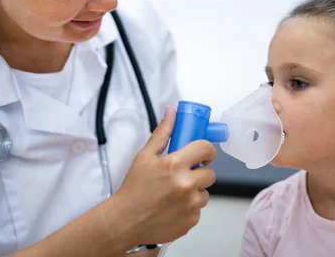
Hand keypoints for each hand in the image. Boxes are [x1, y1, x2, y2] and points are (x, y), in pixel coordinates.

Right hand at [104, 106, 216, 246]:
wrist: (125, 221)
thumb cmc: (133, 189)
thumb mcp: (144, 157)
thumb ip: (162, 133)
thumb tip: (171, 113)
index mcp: (175, 165)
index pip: (206, 149)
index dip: (206, 151)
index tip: (202, 154)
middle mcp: (187, 184)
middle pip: (210, 173)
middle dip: (199, 172)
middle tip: (184, 175)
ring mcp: (191, 204)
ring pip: (205, 192)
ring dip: (195, 191)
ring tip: (175, 193)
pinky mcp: (192, 221)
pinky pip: (198, 209)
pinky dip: (189, 208)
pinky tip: (173, 207)